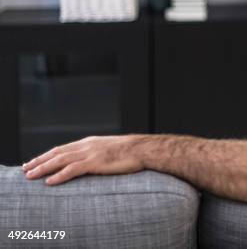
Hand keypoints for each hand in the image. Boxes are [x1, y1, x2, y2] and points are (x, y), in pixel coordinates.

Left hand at [21, 135, 144, 185]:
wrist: (143, 149)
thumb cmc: (130, 152)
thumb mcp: (110, 149)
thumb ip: (98, 153)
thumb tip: (92, 162)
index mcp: (90, 142)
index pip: (63, 148)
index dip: (47, 155)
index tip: (35, 161)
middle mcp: (87, 145)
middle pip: (57, 152)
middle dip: (40, 160)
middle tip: (25, 168)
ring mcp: (91, 153)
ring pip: (61, 160)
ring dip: (44, 168)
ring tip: (31, 176)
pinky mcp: (96, 162)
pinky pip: (73, 169)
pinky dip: (60, 175)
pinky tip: (50, 182)